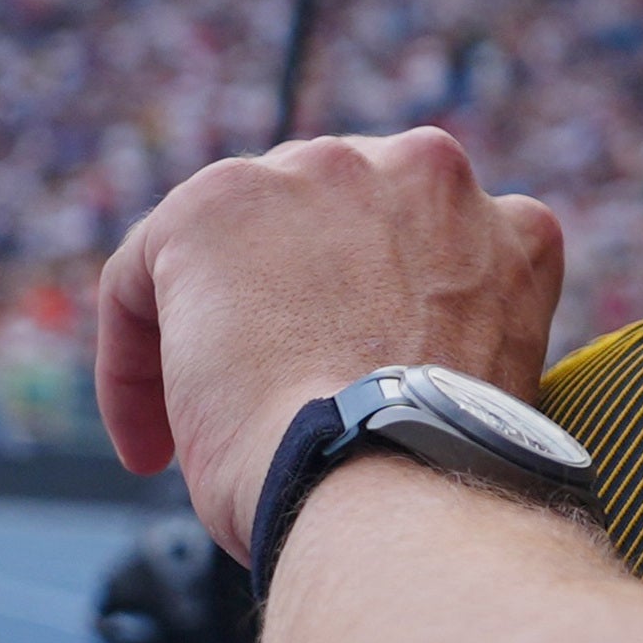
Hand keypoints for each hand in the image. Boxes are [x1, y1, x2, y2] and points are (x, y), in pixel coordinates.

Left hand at [95, 129, 564, 559]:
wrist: (392, 473)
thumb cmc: (438, 472)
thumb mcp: (485, 377)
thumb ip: (443, 334)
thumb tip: (368, 373)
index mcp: (508, 225)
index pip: (424, 253)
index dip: (377, 326)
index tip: (350, 396)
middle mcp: (422, 169)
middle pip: (326, 229)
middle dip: (291, 306)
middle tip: (270, 400)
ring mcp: (320, 174)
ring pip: (235, 244)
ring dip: (214, 326)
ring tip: (203, 427)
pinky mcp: (217, 203)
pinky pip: (145, 274)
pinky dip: (134, 362)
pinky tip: (151, 444)